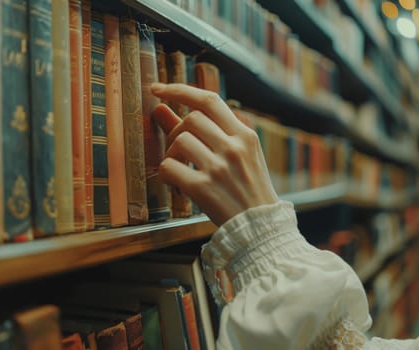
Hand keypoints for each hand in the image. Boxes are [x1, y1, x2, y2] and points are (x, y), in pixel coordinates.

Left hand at [151, 83, 277, 225]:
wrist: (260, 227)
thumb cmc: (247, 188)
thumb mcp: (237, 155)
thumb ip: (203, 130)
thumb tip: (160, 108)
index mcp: (244, 135)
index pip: (209, 100)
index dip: (180, 90)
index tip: (158, 89)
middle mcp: (233, 147)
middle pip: (191, 119)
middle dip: (176, 131)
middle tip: (178, 150)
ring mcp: (219, 167)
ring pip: (179, 140)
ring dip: (171, 154)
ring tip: (181, 169)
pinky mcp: (203, 188)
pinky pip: (168, 168)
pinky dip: (167, 174)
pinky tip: (178, 184)